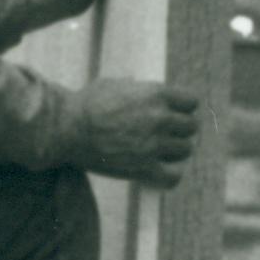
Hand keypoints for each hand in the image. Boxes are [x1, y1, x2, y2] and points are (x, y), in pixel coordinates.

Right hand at [69, 76, 200, 188]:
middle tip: (167, 132)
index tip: (174, 112)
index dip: (184, 107)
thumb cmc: (86, 104)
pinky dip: (170, 173)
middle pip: (192, 126)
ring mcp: (154, 145)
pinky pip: (173, 176)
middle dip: (180, 129)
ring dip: (175, 150)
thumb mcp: (115, 84)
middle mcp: (160, 119)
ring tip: (161, 150)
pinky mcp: (144, 168)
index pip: (192, 102)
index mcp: (157, 94)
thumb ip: (136, 88)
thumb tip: (142, 86)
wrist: (66, 129)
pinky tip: (161, 169)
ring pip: (185, 150)